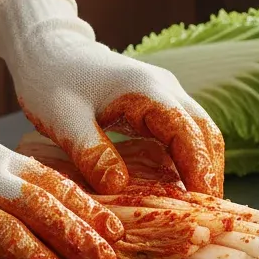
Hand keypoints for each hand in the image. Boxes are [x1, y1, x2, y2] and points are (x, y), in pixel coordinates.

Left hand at [0, 0, 224, 196]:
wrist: (48, 47)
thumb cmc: (51, 79)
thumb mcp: (63, 120)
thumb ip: (92, 152)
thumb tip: (119, 188)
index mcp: (147, 91)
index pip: (188, 133)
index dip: (199, 169)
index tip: (203, 202)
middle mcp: (166, 88)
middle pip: (206, 131)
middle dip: (210, 171)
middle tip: (208, 210)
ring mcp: (165, 93)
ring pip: (200, 130)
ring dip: (203, 164)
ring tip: (197, 202)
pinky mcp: (157, 101)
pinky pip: (184, 130)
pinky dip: (188, 156)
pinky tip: (178, 182)